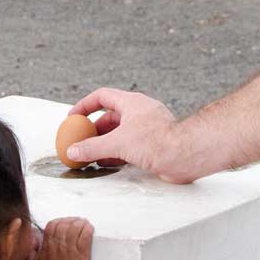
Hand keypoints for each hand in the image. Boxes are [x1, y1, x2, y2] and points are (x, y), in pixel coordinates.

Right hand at [26, 217, 93, 259]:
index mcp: (47, 246)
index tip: (63, 223)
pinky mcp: (82, 255)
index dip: (59, 221)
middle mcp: (59, 245)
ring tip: (84, 224)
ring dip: (81, 223)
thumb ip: (30, 250)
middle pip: (65, 223)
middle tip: (76, 222)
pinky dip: (88, 229)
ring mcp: (71, 249)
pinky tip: (89, 229)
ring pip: (76, 227)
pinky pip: (86, 236)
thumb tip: (33, 238)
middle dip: (71, 220)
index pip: (52, 224)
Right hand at [68, 87, 209, 183]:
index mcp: (132, 103)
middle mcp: (140, 113)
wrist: (186, 155)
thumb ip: (93, 147)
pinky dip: (116, 152)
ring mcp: (147, 128)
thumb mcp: (118, 143)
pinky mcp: (153, 144)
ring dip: (104, 142)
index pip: (102, 96)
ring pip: (120, 132)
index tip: (73, 118)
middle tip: (81, 140)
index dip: (85, 106)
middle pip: (110, 116)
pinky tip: (107, 162)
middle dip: (93, 129)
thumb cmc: (159, 141)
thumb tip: (74, 151)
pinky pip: (129, 145)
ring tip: (90, 154)